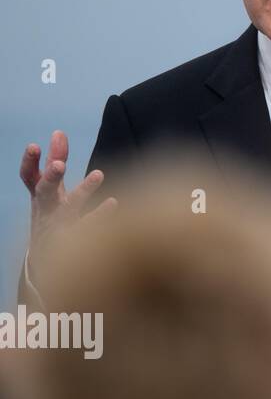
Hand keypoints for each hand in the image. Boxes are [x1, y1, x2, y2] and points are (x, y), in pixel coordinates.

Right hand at [18, 130, 115, 282]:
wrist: (47, 266)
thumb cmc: (52, 217)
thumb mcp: (51, 191)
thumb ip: (56, 162)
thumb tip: (59, 132)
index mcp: (41, 198)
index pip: (29, 178)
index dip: (30, 163)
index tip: (35, 145)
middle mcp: (47, 212)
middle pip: (44, 193)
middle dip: (50, 178)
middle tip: (59, 165)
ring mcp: (61, 228)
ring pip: (69, 211)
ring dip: (82, 192)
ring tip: (98, 173)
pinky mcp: (77, 244)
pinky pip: (90, 229)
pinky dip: (100, 216)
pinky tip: (113, 203)